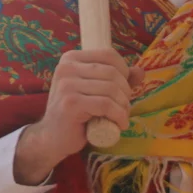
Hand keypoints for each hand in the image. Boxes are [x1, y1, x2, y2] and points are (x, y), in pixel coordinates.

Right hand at [14, 49, 141, 185]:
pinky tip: (120, 124)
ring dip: (124, 106)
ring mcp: (67, 85)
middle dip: (126, 91)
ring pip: (111, 89)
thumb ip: (116, 80)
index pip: (108, 54)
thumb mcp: (95, 91)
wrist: (52, 138)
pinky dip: (119, 115)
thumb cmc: (76, 113)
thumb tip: (140, 71)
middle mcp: (67, 67)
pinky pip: (106, 105)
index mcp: (71, 58)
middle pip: (112, 72)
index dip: (123, 70)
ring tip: (122, 117)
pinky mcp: (71, 103)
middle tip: (124, 107)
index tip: (124, 89)